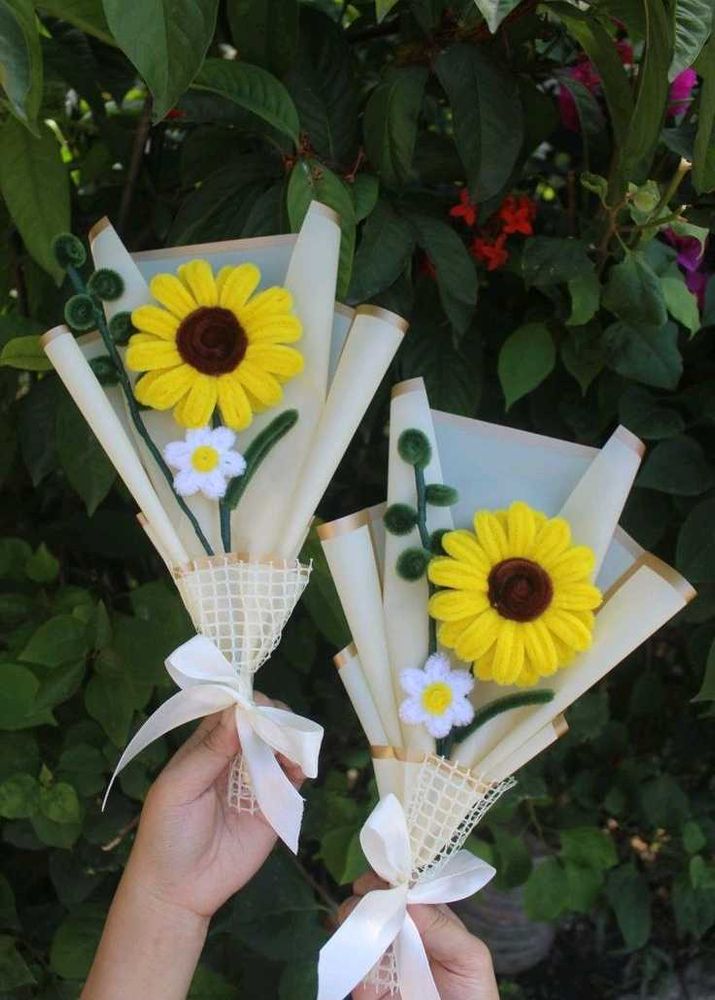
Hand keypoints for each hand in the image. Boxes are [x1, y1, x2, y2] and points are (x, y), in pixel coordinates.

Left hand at [83, 699, 302, 999]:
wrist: (179, 891)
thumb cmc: (166, 834)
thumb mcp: (178, 788)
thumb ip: (209, 750)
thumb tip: (238, 710)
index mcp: (206, 747)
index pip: (231, 711)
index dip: (245, 702)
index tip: (255, 704)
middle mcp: (234, 758)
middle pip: (261, 723)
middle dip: (272, 718)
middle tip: (275, 725)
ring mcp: (256, 780)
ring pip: (281, 746)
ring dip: (289, 739)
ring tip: (288, 746)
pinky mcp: (274, 805)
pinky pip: (292, 778)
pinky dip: (300, 766)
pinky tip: (296, 768)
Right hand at [344, 873, 498, 999]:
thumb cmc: (472, 995)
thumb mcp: (469, 958)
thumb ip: (443, 927)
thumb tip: (407, 895)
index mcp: (429, 918)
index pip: (408, 886)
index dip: (394, 875)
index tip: (385, 873)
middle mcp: (403, 930)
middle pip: (377, 898)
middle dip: (369, 891)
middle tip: (368, 894)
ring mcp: (382, 955)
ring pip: (358, 921)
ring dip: (354, 913)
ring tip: (362, 919)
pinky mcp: (365, 982)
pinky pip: (351, 956)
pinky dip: (349, 944)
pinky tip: (357, 942)